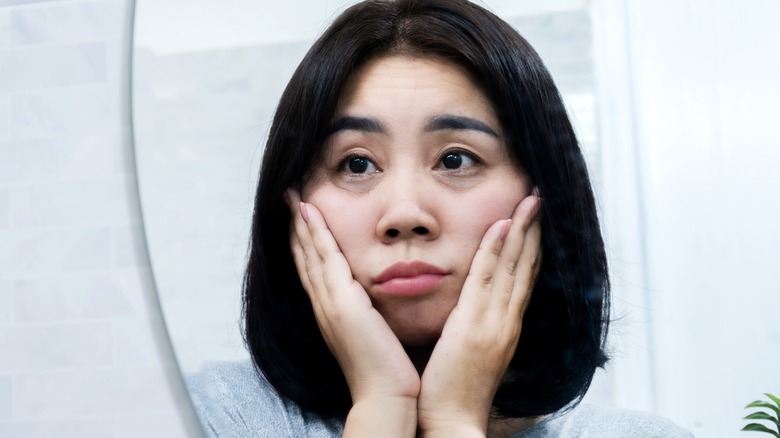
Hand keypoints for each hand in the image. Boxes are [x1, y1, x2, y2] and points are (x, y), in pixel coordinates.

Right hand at [286, 189, 418, 435]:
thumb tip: (379, 303)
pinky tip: (309, 211)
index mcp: (333, 312)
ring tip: (294, 197)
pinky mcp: (340, 301)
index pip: (315, 269)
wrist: (386, 394)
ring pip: (310, 252)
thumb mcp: (377, 333)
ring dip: (301, 222)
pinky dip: (314, 232)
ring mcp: (329, 302)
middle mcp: (324, 304)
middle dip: (297, 227)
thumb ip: (374, 315)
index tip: (302, 218)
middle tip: (290, 199)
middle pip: (304, 257)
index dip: (305, 243)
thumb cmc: (389, 369)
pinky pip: (324, 256)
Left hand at [417, 191, 542, 436]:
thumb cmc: (454, 391)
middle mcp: (507, 321)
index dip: (531, 248)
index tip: (535, 221)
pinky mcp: (475, 326)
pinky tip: (500, 225)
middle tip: (539, 198)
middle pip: (526, 267)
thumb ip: (475, 328)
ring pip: (512, 267)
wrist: (451, 422)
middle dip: (534, 231)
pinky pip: (487, 279)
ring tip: (530, 200)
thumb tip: (468, 309)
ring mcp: (494, 323)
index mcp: (505, 327)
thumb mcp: (471, 353)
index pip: (523, 279)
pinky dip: (495, 250)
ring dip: (522, 230)